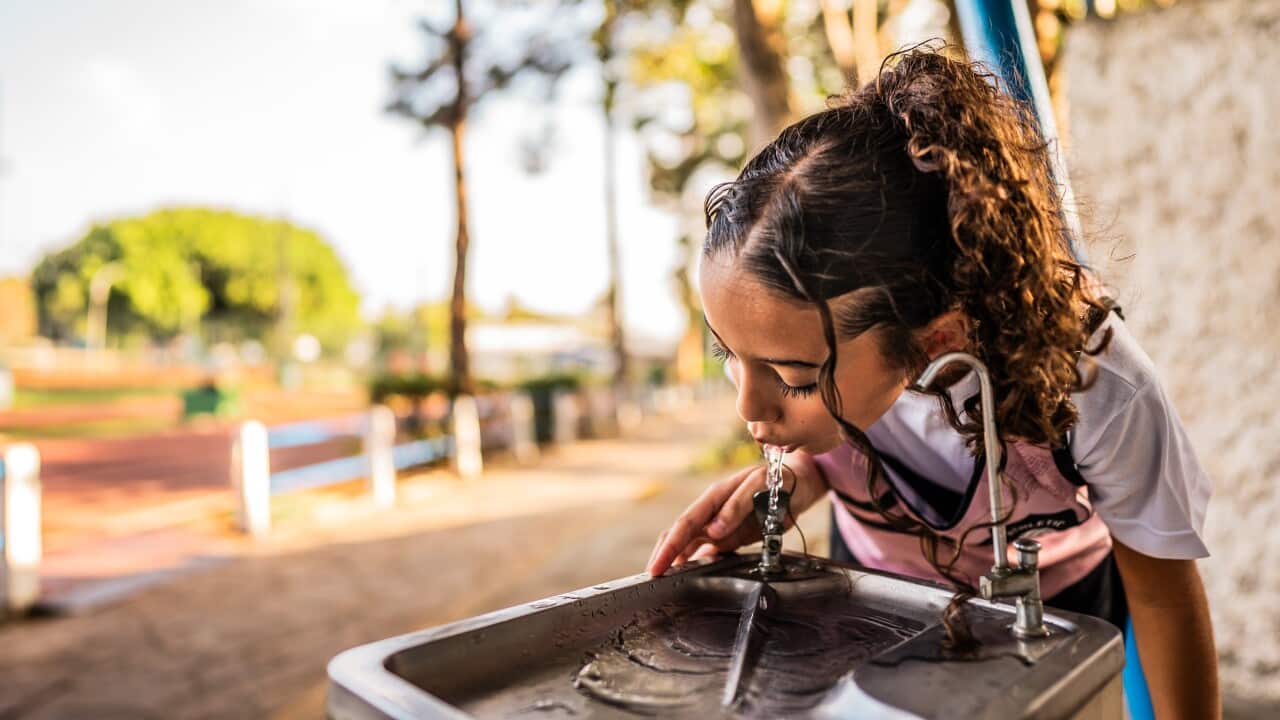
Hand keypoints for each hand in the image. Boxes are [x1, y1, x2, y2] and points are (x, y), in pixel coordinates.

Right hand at [645, 451, 826, 576]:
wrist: (797, 485)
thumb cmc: (778, 480)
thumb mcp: (758, 486)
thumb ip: (735, 507)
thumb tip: (712, 532)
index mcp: (714, 497)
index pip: (685, 523)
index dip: (669, 545)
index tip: (657, 566)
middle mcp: (712, 512)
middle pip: (681, 535)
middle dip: (665, 555)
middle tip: (652, 578)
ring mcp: (720, 525)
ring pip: (691, 545)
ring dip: (678, 561)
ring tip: (666, 582)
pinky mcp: (730, 536)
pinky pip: (709, 552)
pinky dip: (698, 564)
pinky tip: (692, 577)